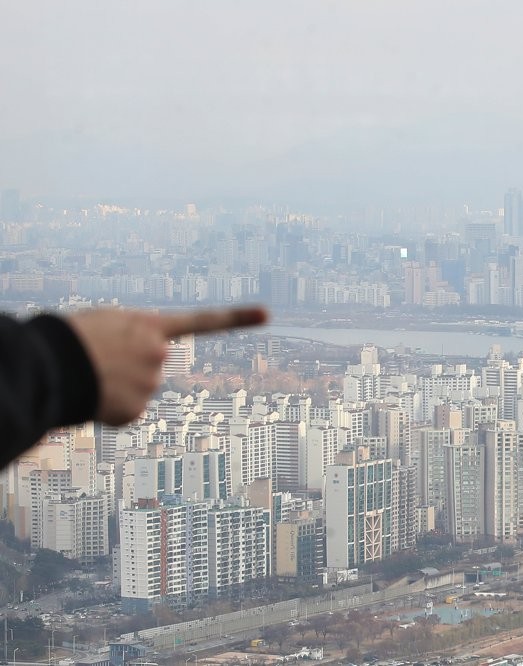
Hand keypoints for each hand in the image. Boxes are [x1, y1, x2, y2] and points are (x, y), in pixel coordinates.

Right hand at [67, 306, 267, 425]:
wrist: (51, 363)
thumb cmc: (70, 339)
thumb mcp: (106, 324)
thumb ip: (132, 338)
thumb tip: (131, 368)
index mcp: (151, 326)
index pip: (204, 321)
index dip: (237, 318)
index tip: (267, 314)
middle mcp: (160, 354)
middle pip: (153, 366)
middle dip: (131, 367)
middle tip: (100, 360)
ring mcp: (152, 383)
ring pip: (137, 390)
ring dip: (115, 387)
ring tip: (91, 376)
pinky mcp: (137, 410)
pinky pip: (125, 412)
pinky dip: (108, 409)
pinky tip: (93, 398)